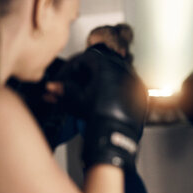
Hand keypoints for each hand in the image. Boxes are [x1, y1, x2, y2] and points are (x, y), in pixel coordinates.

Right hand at [55, 44, 147, 169]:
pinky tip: (105, 100)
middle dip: (83, 76)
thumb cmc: (97, 116)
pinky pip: (125, 84)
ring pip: (112, 74)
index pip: (83, 59)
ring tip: (89, 95)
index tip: (64, 78)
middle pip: (98, 66)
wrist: (116, 133)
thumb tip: (52, 87)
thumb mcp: (76, 100)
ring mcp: (134, 79)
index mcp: (106, 65)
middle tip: (74, 87)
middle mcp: (122, 68)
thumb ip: (63, 90)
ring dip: (98, 82)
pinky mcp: (140, 91)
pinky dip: (114, 89)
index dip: (70, 69)